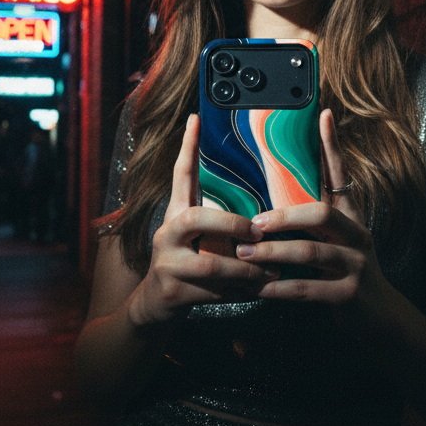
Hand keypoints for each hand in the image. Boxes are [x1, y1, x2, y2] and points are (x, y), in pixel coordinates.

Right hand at [126, 114, 277, 327]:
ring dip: (245, 268)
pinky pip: (214, 293)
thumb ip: (218, 222)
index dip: (188, 147)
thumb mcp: (197, 239)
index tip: (197, 118)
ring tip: (270, 269)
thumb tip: (260, 207)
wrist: (155, 308)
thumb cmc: (187, 267)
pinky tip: (258, 291)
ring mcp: (167, 265)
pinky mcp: (173, 293)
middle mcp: (166, 235)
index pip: (180, 175)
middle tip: (258, 231)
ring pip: (210, 265)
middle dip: (231, 224)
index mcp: (175, 216)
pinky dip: (241, 292)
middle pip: (194, 219)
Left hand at [236, 109, 385, 312]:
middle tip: (252, 223)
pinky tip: (258, 289)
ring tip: (243, 255)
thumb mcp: (337, 242)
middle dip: (283, 216)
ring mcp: (356, 266)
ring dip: (273, 253)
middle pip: (322, 214)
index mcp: (351, 218)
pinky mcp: (349, 295)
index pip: (341, 175)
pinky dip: (279, 288)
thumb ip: (313, 222)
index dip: (332, 147)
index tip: (323, 115)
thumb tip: (276, 198)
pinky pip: (308, 289)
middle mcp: (357, 236)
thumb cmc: (346, 273)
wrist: (379, 316)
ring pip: (311, 253)